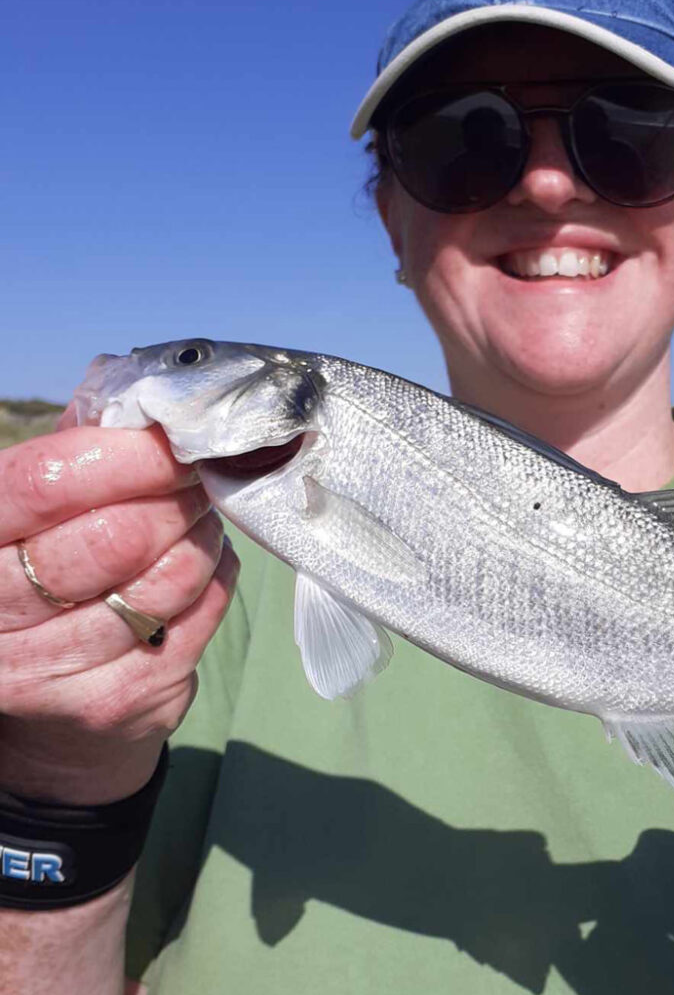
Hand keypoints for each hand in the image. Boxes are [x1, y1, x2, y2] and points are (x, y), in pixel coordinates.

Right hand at [0, 419, 237, 805]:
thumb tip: (134, 393)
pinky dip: (216, 574)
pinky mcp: (122, 700)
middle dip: (171, 495)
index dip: (119, 456)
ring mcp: (55, 672)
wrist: (46, 709)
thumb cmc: (39, 580)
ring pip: (167, 577)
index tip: (168, 439)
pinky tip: (200, 561)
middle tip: (194, 474)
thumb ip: (70, 455)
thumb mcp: (30, 515)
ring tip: (196, 515)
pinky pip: (202, 612)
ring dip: (199, 532)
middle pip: (112, 538)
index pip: (41, 487)